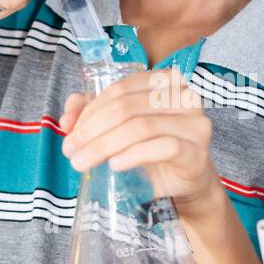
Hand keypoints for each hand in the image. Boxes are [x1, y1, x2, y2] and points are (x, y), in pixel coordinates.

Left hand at [58, 68, 219, 218]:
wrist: (185, 182)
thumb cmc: (153, 150)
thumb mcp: (120, 129)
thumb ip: (93, 115)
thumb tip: (66, 119)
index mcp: (164, 81)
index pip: (120, 89)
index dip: (89, 110)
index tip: (69, 133)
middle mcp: (184, 96)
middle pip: (127, 108)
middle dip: (92, 131)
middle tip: (71, 152)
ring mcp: (194, 123)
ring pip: (141, 127)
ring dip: (105, 146)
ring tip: (84, 162)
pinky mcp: (197, 151)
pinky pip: (164, 147)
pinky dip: (134, 155)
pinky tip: (115, 165)